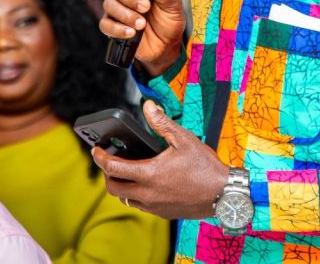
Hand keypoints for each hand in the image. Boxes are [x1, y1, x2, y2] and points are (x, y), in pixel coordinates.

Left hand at [91, 100, 227, 220]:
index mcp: (150, 174)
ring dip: (121, 186)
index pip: (113, 168)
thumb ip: (162, 123)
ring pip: (125, 199)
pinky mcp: (162, 213)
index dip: (100, 158)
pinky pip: (140, 205)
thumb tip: (148, 106)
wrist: (223, 194)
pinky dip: (135, 194)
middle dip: (107, 174)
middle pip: (113, 188)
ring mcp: (154, 206)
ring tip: (126, 172)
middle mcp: (148, 193)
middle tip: (110, 162)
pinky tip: (145, 183)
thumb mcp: (184, 139)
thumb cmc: (205, 167)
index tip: (95, 150)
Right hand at [99, 0, 185, 76]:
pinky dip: (117, 28)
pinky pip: (105, 24)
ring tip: (141, 23)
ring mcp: (117, 9)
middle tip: (145, 6)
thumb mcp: (174, 7)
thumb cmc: (168, 22)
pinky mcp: (112, 27)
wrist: (165, 47)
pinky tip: (131, 32)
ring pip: (109, 4)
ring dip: (125, 13)